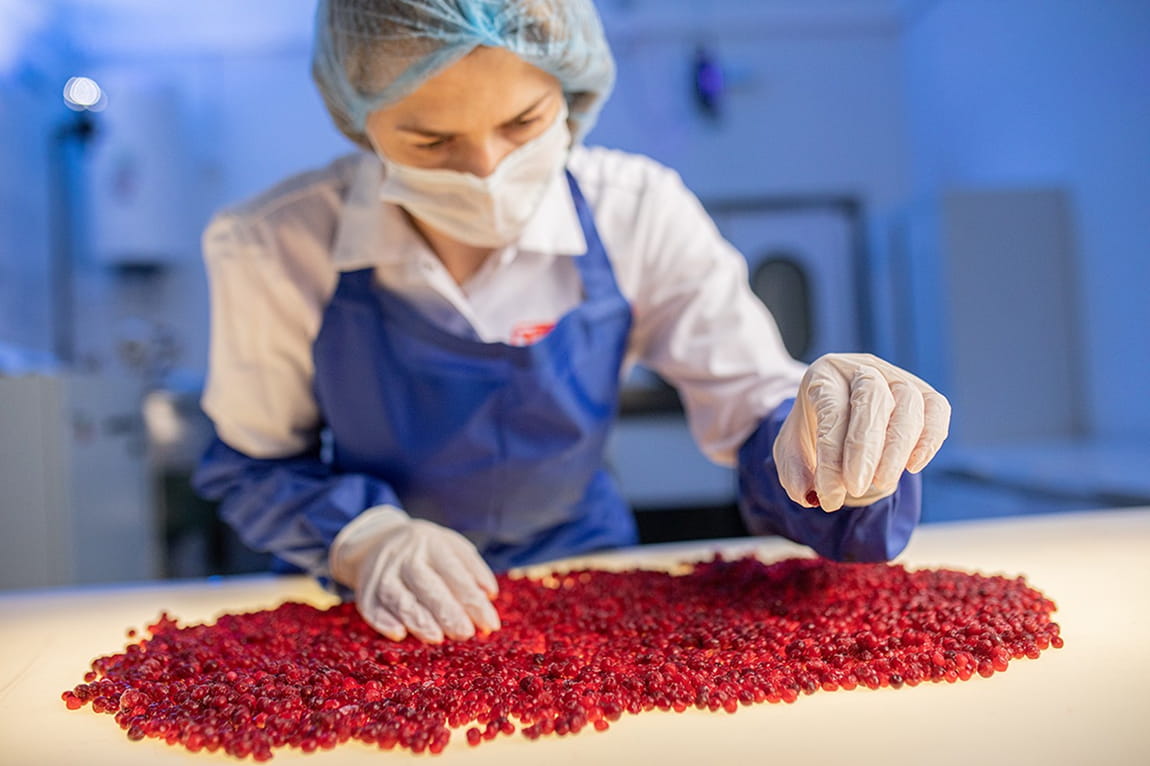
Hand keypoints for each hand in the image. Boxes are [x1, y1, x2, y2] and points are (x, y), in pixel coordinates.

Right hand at [330, 507, 500, 641]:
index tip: (490, 624)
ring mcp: (382, 572)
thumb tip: (490, 595)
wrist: (376, 540)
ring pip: (398, 597)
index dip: (473, 600)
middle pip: (426, 584)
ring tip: (437, 638)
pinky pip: (371, 607)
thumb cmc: (425, 550)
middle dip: (446, 611)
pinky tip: (400, 634)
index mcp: (431, 543)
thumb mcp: (451, 546)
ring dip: (417, 619)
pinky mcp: (365, 590)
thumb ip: (472, 568)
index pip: (455, 573)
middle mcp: (405, 556)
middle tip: (465, 633)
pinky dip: (384, 622)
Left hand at [773, 353, 949, 511]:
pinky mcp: (922, 391)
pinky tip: (913, 466)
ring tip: (882, 483)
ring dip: (897, 448)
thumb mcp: (792, 448)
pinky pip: (936, 408)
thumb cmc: (814, 429)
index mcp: (824, 376)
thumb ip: (794, 471)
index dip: (831, 456)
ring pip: (908, 402)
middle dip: (865, 449)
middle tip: (856, 487)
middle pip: (872, 397)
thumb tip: (808, 494)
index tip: (828, 495)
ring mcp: (896, 376)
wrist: (837, 411)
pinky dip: (930, 438)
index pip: (832, 411)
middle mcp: (862, 368)